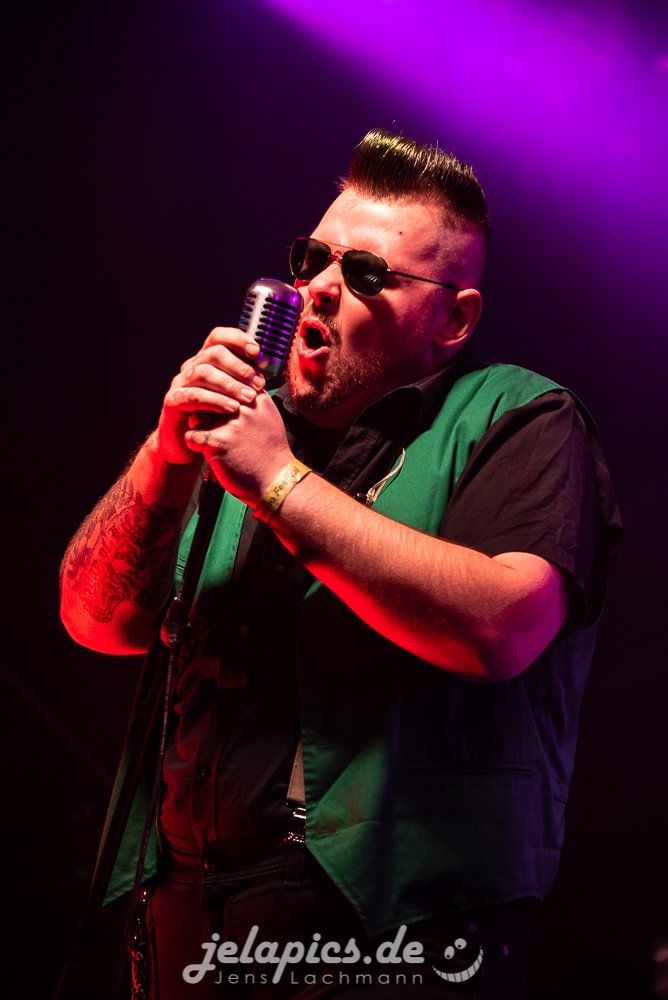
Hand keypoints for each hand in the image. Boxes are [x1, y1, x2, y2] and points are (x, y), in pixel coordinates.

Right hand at [155, 327, 265, 464]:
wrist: (188, 446)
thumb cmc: (216, 420)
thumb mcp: (234, 397)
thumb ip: (246, 381)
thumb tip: (268, 366)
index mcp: (205, 361)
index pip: (218, 337)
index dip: (237, 339)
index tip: (257, 351)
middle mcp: (191, 368)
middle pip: (213, 353)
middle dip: (239, 366)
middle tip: (258, 383)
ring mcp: (180, 383)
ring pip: (204, 372)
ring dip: (230, 384)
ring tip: (249, 398)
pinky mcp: (172, 401)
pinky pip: (193, 396)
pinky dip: (215, 400)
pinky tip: (232, 408)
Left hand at [184, 390, 294, 506]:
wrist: (275, 481)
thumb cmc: (271, 451)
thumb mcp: (269, 418)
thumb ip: (254, 400)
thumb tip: (237, 388)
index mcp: (256, 398)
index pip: (226, 384)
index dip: (218, 397)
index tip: (221, 412)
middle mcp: (243, 406)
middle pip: (210, 397)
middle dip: (207, 411)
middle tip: (211, 428)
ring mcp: (230, 423)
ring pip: (198, 415)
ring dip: (199, 427)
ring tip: (211, 440)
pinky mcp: (217, 441)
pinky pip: (191, 435)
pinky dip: (194, 444)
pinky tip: (206, 452)